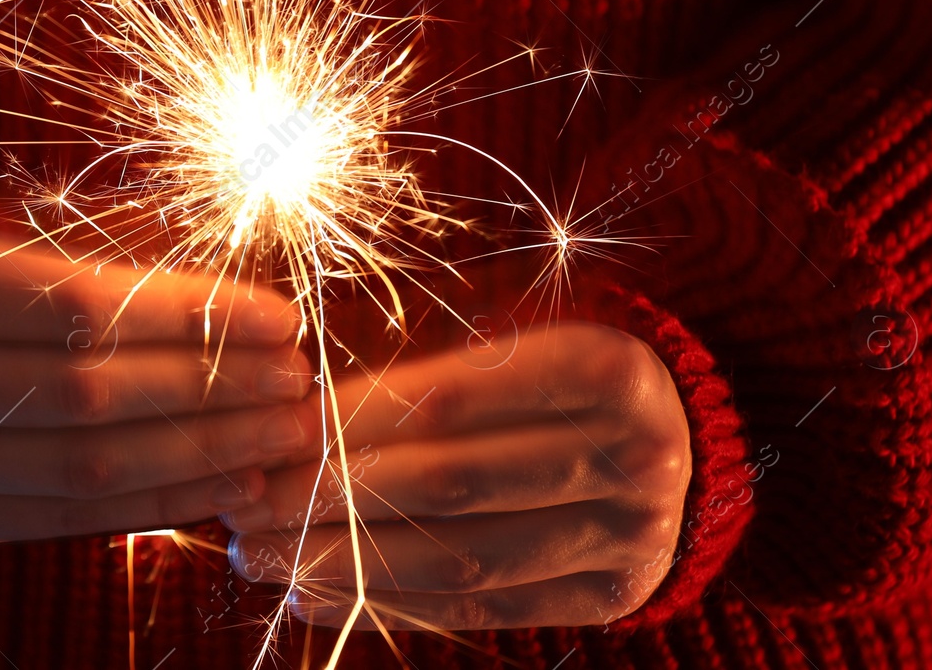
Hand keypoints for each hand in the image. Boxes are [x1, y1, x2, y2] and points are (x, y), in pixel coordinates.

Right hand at [0, 228, 312, 544]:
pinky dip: (159, 501)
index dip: (191, 317)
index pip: (83, 308)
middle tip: (295, 381)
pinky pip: (69, 519)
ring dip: (203, 453)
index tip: (279, 318)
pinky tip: (228, 480)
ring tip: (281, 434)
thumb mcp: (15, 250)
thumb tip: (250, 315)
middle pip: (89, 393)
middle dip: (211, 389)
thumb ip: (115, 278)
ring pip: (87, 465)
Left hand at [221, 321, 690, 629]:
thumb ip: (429, 344)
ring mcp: (628, 538)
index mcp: (607, 368)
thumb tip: (294, 382)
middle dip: (331, 496)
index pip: (451, 401)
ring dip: (347, 564)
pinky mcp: (609, 596)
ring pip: (461, 558)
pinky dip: (393, 605)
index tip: (272, 429)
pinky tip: (315, 596)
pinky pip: (484, 610)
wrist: (686, 429)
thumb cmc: (568, 358)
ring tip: (262, 556)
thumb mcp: (520, 320)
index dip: (352, 419)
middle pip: (451, 484)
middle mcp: (632, 457)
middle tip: (245, 502)